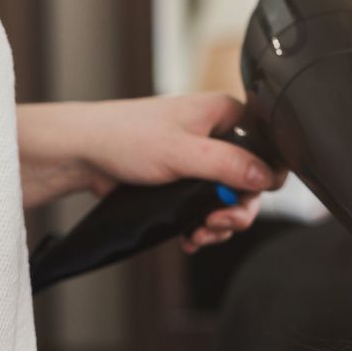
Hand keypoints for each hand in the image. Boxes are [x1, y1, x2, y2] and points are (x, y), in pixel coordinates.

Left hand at [76, 94, 285, 251]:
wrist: (84, 153)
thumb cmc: (125, 137)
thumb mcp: (182, 152)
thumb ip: (228, 164)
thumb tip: (266, 177)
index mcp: (224, 115)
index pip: (267, 148)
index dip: (264, 179)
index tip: (246, 199)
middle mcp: (217, 136)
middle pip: (249, 182)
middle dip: (236, 210)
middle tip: (219, 222)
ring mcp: (202, 160)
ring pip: (229, 200)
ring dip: (219, 223)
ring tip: (200, 233)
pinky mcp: (187, 181)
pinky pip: (208, 207)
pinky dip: (203, 226)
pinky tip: (191, 236)